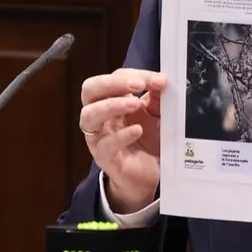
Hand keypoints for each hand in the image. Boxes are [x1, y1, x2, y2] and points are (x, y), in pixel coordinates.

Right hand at [79, 69, 166, 213]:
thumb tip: (161, 79)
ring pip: (90, 115)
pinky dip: (121, 136)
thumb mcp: (156, 114)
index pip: (114, 78)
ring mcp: (99, 137)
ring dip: (112, 105)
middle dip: (112, 83)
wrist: (148, 175)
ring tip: (134, 103)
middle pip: (90, 90)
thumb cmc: (148, 140)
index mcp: (111, 99)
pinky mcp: (104, 158)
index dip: (134, 75)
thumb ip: (157, 96)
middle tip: (138, 84)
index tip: (159, 79)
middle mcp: (100, 115)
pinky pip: (105, 145)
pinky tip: (137, 131)